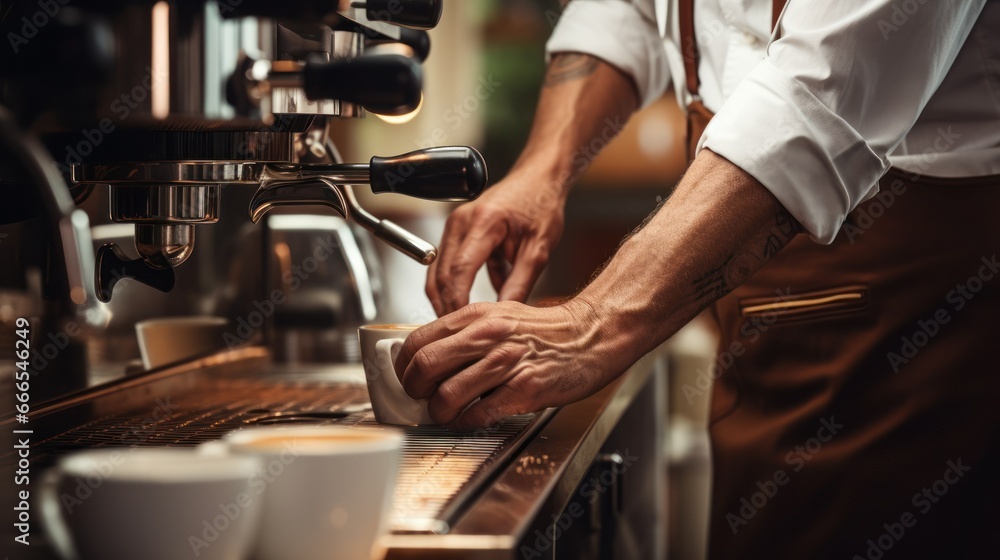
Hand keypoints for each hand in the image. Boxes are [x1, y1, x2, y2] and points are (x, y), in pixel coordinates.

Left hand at [394, 298, 635, 430]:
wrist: (591, 335)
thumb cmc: (545, 331)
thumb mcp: (499, 316)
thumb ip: (464, 332)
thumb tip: (429, 356)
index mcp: (476, 316)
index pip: (418, 340)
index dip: (403, 366)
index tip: (406, 377)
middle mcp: (488, 336)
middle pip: (425, 365)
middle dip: (414, 390)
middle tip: (420, 398)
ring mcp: (507, 363)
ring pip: (447, 394)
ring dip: (439, 412)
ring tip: (445, 413)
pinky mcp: (525, 389)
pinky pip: (480, 413)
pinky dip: (467, 422)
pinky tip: (471, 419)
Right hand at [426, 171, 565, 315]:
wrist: (538, 180)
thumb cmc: (541, 207)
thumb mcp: (539, 250)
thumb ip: (520, 283)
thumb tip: (502, 316)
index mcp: (484, 222)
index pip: (459, 270)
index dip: (457, 302)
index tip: (461, 327)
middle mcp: (461, 222)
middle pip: (441, 274)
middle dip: (446, 306)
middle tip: (457, 335)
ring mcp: (455, 225)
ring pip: (438, 271)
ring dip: (447, 298)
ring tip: (461, 325)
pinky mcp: (456, 231)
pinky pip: (447, 265)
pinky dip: (456, 286)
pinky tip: (472, 304)